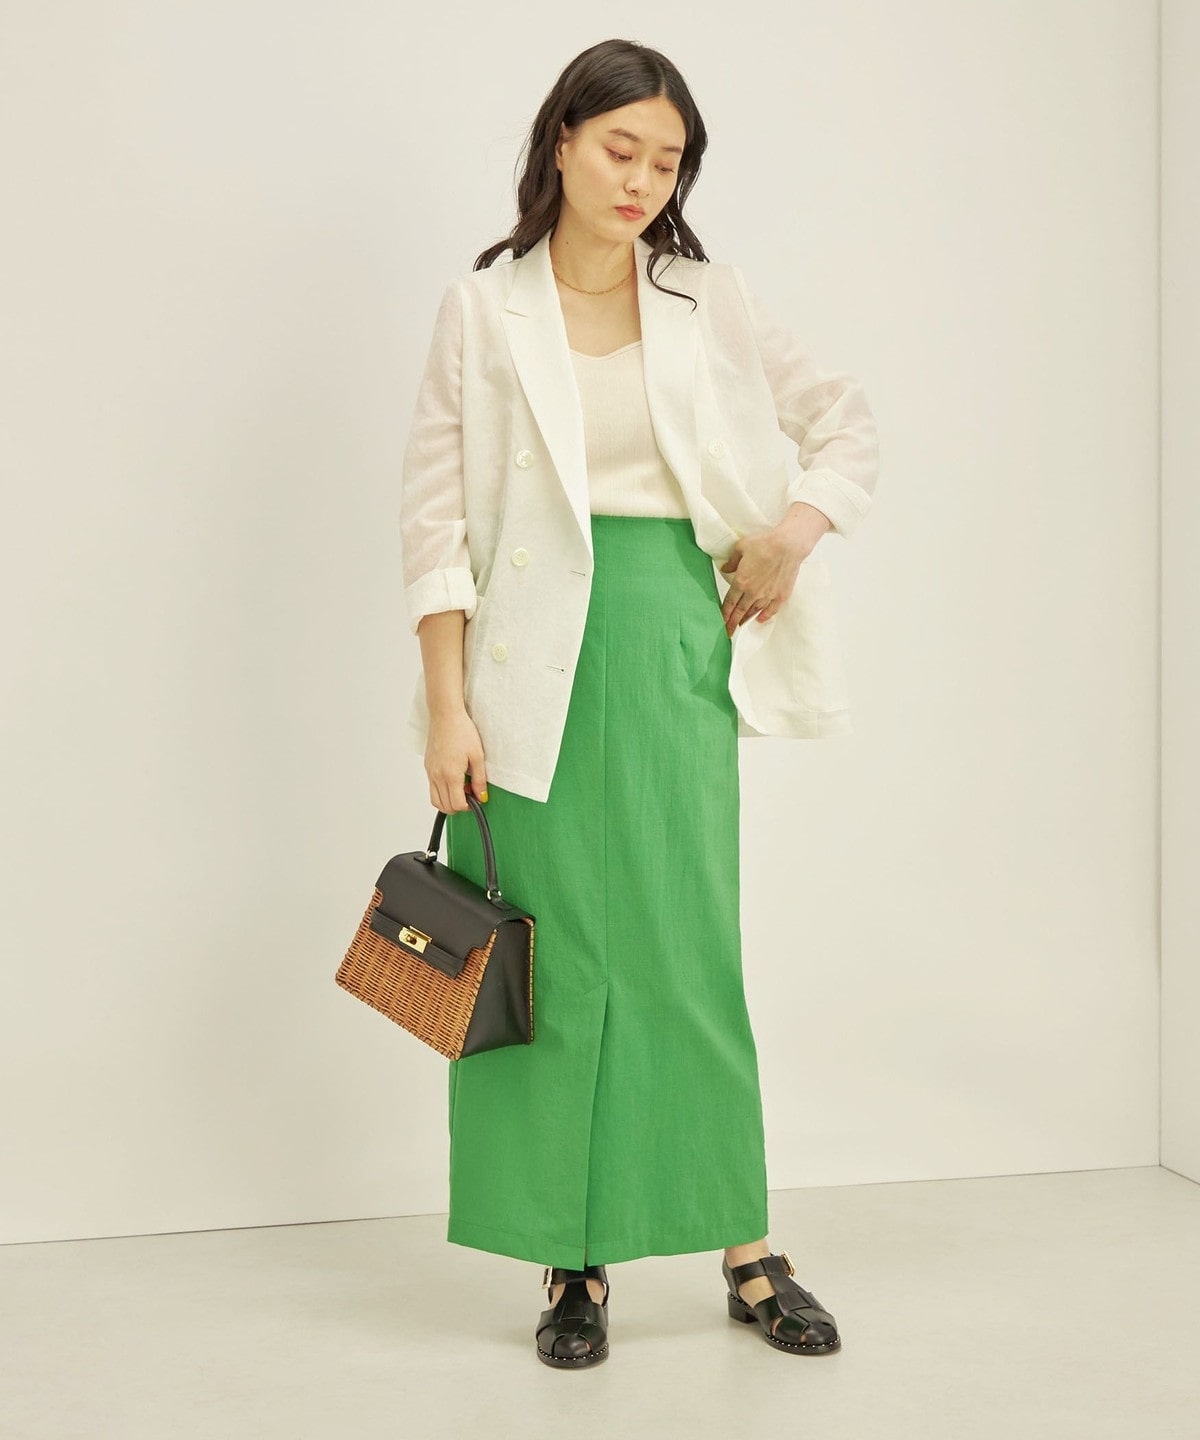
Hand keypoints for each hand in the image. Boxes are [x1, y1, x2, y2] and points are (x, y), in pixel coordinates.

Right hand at [425, 707, 488, 812]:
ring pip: (435, 800)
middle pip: (445, 806)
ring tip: (461, 788)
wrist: (445, 716)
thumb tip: (482, 796)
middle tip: (470, 793)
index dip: (469, 806)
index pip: (457, 804)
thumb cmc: (462, 731)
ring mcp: (430, 772)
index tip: (476, 798)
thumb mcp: (477, 756)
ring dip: (448, 801)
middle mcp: (437, 776)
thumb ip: (479, 780)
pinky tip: (453, 779)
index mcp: (450, 775)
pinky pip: (432, 788)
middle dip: (459, 805)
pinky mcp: (427, 767)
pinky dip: (441, 791)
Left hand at [717, 502, 831, 637]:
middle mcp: (753, 592)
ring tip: (741, 624)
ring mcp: (768, 595)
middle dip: (732, 623)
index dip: (724, 614)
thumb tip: (725, 568)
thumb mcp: (740, 547)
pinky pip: (771, 610)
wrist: (787, 546)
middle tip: (728, 632)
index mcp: (741, 582)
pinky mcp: (781, 595)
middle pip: (740, 611)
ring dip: (746, 619)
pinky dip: (764, 616)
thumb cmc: (764, 544)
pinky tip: (759, 619)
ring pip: (754, 611)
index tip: (720, 622)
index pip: (729, 603)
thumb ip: (732, 561)